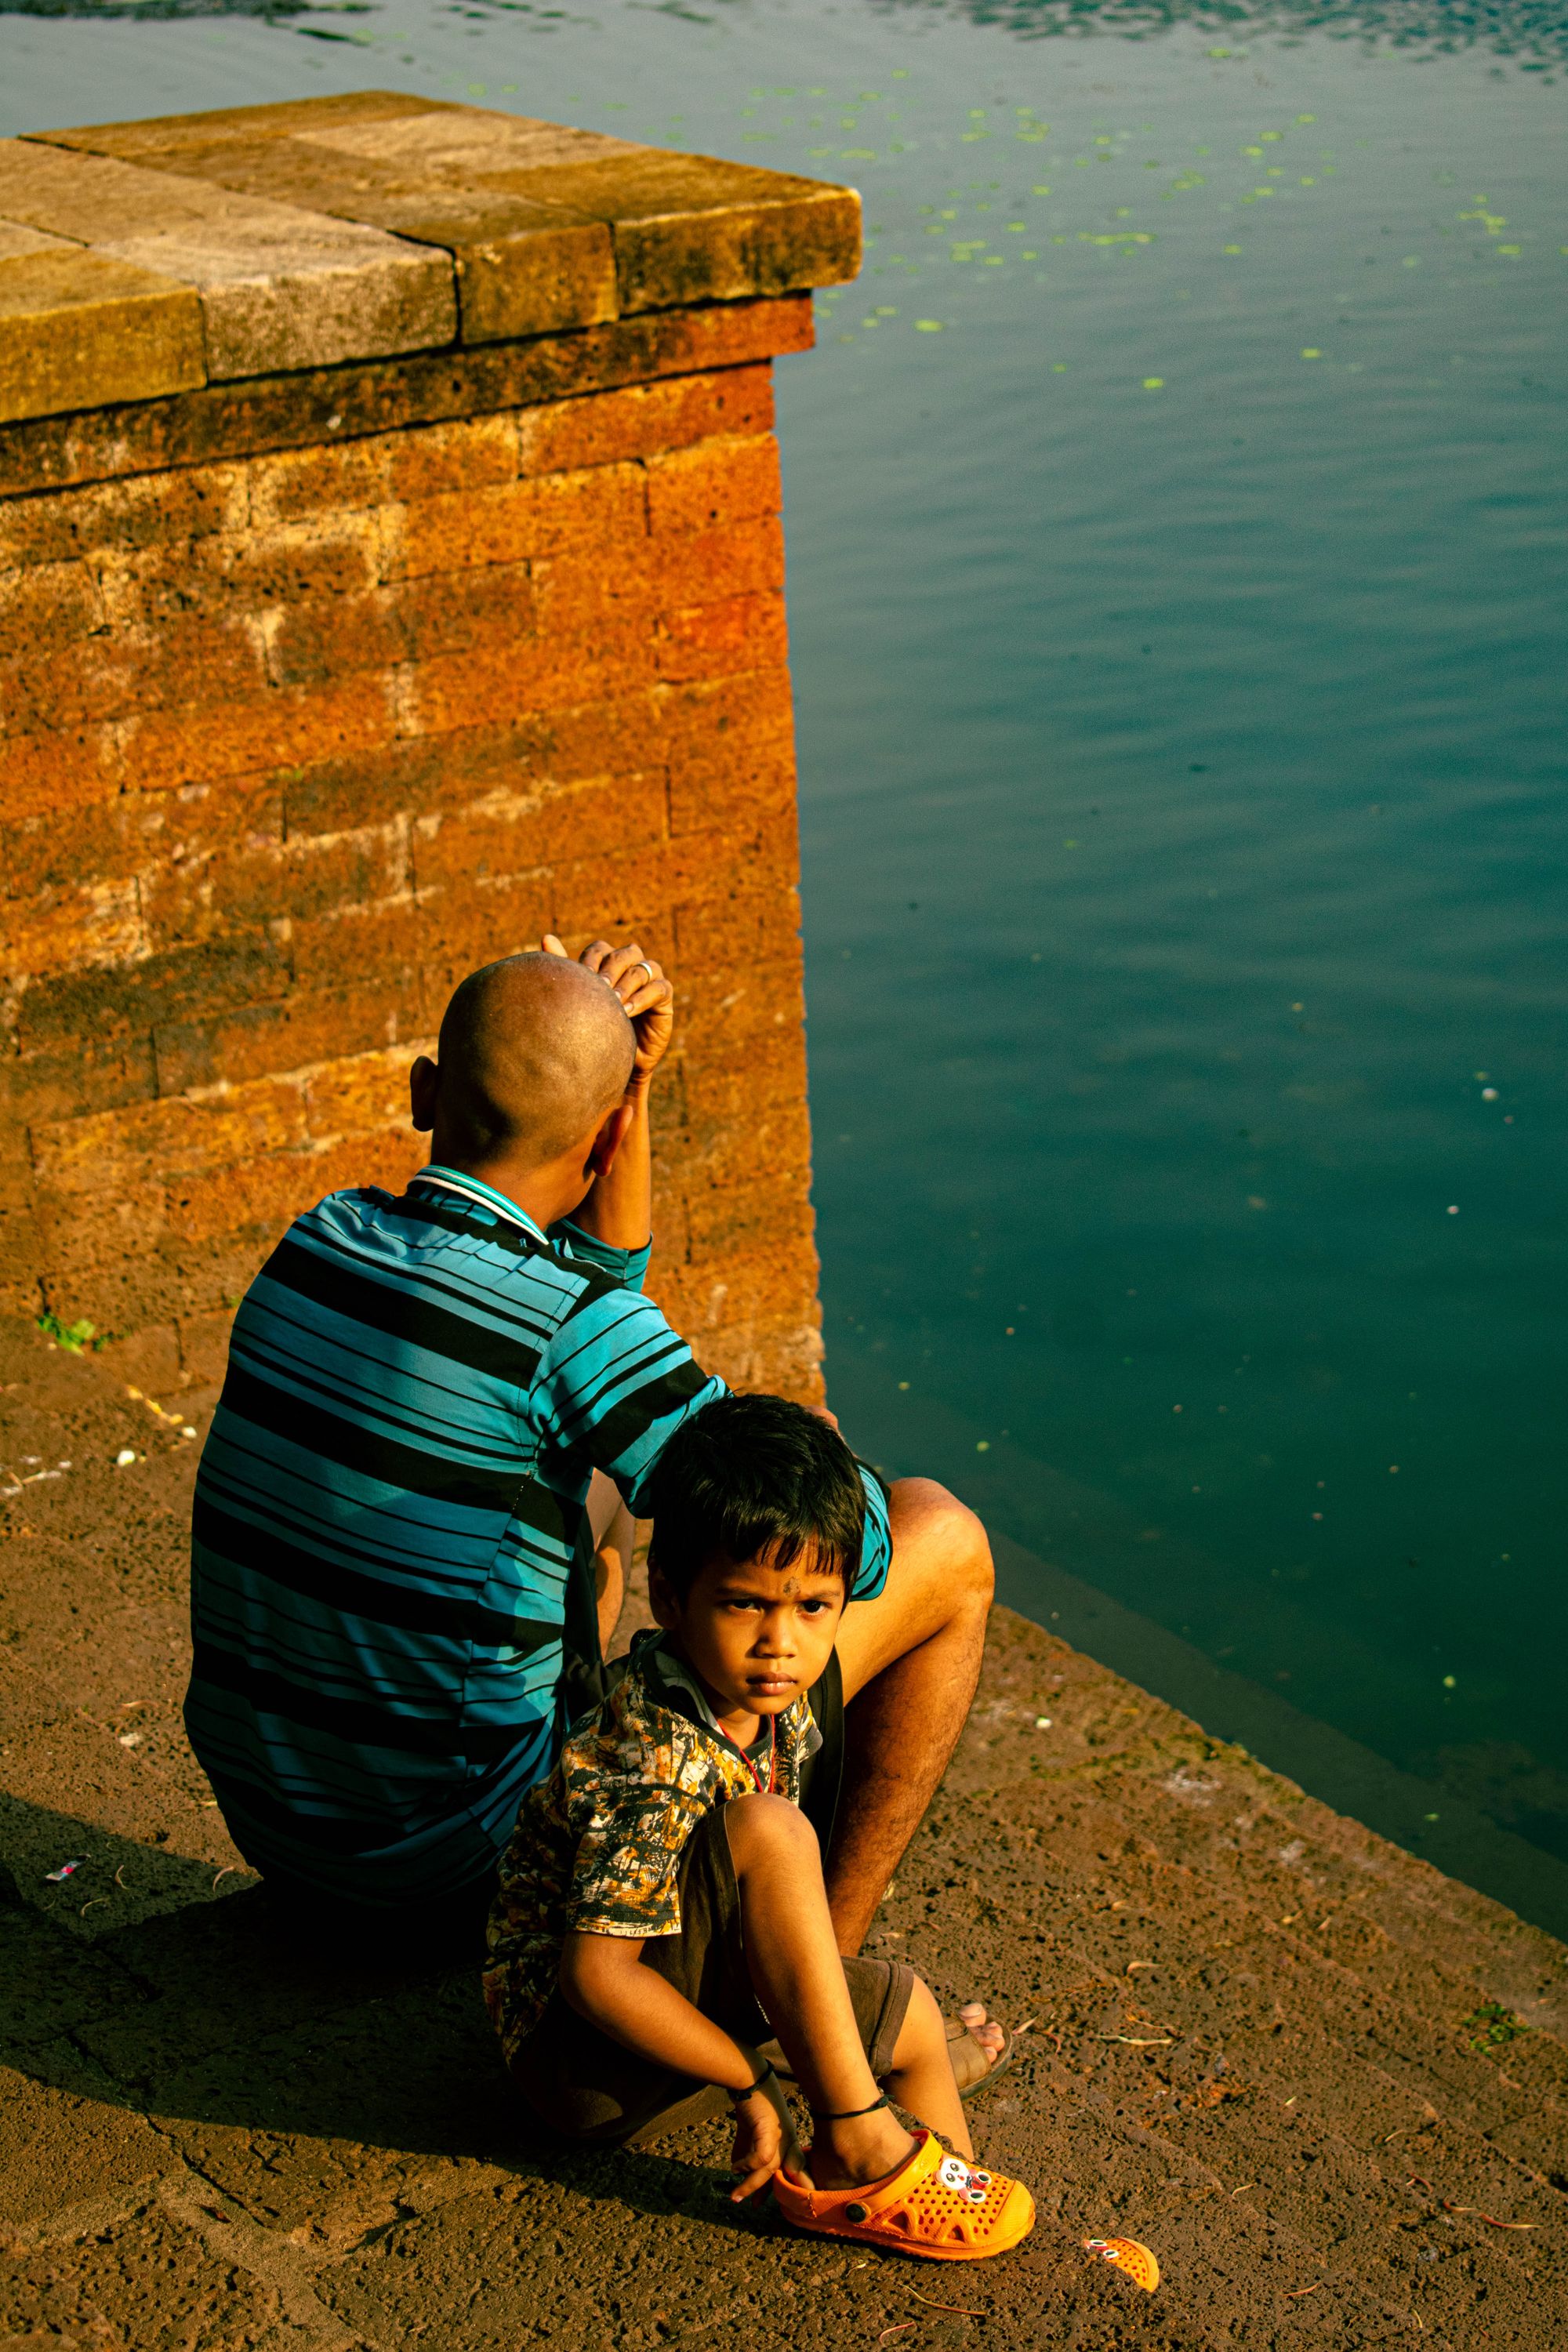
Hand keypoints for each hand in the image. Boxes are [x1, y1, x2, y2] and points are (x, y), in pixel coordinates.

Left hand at [541, 934, 673, 1086]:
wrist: (615, 1063)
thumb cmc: (595, 1030)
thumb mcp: (580, 1000)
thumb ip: (568, 971)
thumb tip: (546, 937)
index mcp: (609, 964)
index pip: (601, 949)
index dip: (591, 960)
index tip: (582, 977)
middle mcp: (632, 967)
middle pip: (627, 953)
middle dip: (611, 968)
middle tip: (599, 987)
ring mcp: (650, 980)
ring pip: (644, 968)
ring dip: (627, 983)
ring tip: (613, 1002)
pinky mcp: (664, 998)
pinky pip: (659, 988)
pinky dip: (643, 997)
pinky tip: (627, 1011)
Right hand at [727, 2077, 801, 2202]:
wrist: (750, 2079)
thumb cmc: (753, 2105)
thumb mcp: (751, 2133)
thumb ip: (747, 2151)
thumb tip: (737, 2172)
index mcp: (789, 2142)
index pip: (795, 2169)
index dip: (791, 2187)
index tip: (777, 2201)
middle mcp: (789, 2140)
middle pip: (786, 2173)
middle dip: (772, 2192)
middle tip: (755, 2206)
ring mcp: (781, 2134)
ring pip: (770, 2169)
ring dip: (750, 2185)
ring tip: (735, 2197)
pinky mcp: (769, 2129)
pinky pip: (761, 2157)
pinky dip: (747, 2166)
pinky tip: (734, 2168)